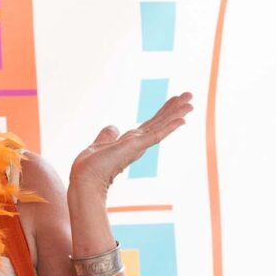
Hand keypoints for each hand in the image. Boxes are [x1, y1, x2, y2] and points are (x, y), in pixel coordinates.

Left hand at [69, 92, 193, 193]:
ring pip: (161, 126)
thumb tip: (113, 126)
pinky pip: (156, 135)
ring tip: (191, 102)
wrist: (84, 180)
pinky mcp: (136, 147)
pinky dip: (170, 127)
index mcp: (130, 143)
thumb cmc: (89, 168)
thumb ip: (107, 135)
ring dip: (177, 113)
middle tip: (190, 95)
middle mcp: (137, 144)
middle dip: (174, 108)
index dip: (163, 112)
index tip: (174, 101)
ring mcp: (138, 145)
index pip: (150, 124)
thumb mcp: (99, 144)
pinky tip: (182, 119)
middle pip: (159, 122)